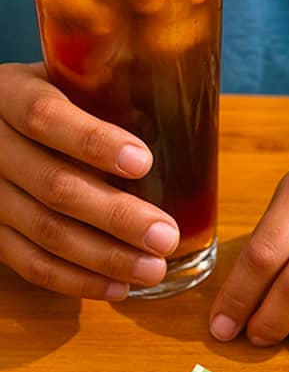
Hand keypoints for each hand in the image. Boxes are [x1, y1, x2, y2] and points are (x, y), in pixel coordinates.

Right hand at [0, 63, 179, 298]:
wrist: (0, 129)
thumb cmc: (61, 102)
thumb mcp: (74, 84)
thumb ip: (113, 98)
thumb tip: (187, 126)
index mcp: (10, 94)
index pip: (43, 116)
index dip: (92, 141)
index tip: (142, 161)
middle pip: (52, 185)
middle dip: (116, 217)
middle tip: (167, 236)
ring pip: (44, 231)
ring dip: (104, 257)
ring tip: (154, 268)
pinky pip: (29, 263)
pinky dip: (76, 280)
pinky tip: (119, 287)